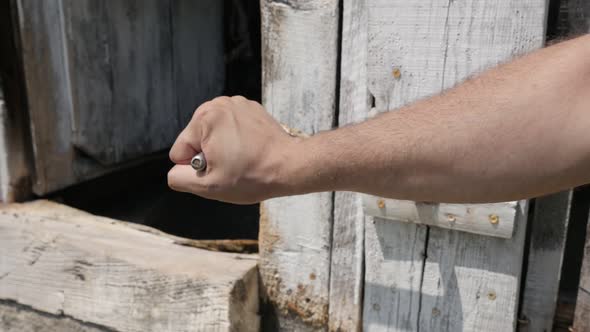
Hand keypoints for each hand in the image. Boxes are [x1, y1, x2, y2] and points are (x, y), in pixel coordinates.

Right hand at [168, 96, 295, 203]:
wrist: (290, 166)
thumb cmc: (252, 176)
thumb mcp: (208, 186)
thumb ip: (179, 178)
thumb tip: (174, 171)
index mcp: (204, 118)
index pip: (180, 151)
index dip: (197, 168)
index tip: (221, 170)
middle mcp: (218, 104)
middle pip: (196, 139)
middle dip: (209, 155)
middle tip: (233, 166)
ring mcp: (236, 103)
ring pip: (213, 134)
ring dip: (222, 147)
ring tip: (243, 158)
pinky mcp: (250, 108)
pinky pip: (231, 127)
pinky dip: (237, 139)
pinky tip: (251, 149)